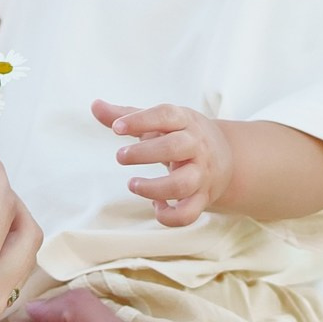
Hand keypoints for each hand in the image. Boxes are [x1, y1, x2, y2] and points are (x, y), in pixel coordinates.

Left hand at [94, 98, 228, 225]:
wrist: (227, 157)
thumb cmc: (182, 136)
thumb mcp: (160, 122)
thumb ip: (127, 116)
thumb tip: (95, 105)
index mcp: (185, 122)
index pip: (166, 115)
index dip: (141, 120)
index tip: (116, 128)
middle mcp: (196, 146)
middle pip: (175, 147)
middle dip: (145, 153)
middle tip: (119, 156)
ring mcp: (201, 174)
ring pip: (182, 184)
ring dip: (155, 187)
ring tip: (132, 184)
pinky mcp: (202, 198)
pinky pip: (189, 213)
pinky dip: (170, 216)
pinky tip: (156, 206)